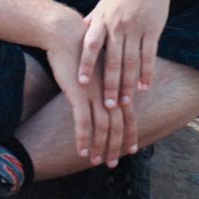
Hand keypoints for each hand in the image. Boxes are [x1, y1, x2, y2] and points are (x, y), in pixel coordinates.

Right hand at [46, 19, 136, 167]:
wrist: (66, 35)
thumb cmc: (79, 52)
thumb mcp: (96, 69)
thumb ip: (102, 84)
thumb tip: (104, 97)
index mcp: (115, 85)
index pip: (128, 114)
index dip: (131, 133)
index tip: (132, 149)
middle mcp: (109, 91)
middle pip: (118, 124)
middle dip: (117, 146)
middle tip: (113, 163)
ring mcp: (95, 93)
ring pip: (102, 127)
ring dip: (100, 147)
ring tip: (96, 162)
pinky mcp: (79, 94)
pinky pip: (83, 122)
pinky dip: (83, 139)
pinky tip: (80, 151)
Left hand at [78, 0, 170, 121]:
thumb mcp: (101, 7)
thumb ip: (89, 25)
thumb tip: (73, 41)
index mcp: (102, 20)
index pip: (91, 45)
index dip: (85, 63)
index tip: (80, 83)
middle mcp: (118, 25)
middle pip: (113, 59)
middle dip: (110, 84)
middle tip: (108, 105)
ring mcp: (136, 28)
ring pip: (132, 61)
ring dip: (129, 84)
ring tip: (126, 102)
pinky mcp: (153, 30)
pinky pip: (149, 55)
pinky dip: (148, 73)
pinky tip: (145, 87)